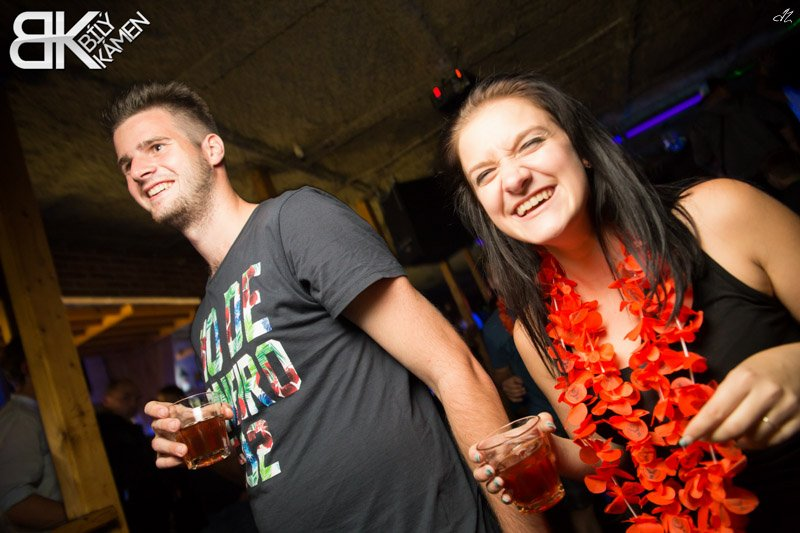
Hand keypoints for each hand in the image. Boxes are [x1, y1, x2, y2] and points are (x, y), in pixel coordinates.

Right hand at [145, 400, 233, 467]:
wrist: (196, 440)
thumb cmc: (196, 422)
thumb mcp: (204, 414)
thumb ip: (216, 410)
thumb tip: (229, 412)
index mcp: (168, 413)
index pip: (151, 407)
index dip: (155, 409)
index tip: (166, 411)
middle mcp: (160, 428)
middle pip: (155, 425)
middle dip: (165, 425)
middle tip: (177, 426)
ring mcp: (161, 443)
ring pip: (157, 444)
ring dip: (170, 446)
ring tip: (184, 450)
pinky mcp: (163, 457)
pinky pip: (160, 461)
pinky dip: (169, 462)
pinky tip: (181, 461)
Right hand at [468, 412, 557, 503]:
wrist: (554, 453)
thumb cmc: (540, 436)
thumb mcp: (541, 427)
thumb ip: (545, 421)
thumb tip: (551, 426)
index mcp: (496, 447)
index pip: (476, 451)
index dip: (474, 454)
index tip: (480, 457)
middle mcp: (496, 463)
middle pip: (479, 472)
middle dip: (482, 473)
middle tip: (491, 470)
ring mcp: (504, 477)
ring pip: (489, 485)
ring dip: (492, 486)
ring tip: (502, 482)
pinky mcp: (514, 488)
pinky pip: (505, 495)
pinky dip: (505, 497)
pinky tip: (510, 498)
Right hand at [501, 376, 526, 402]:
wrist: (507, 383)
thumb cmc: (512, 380)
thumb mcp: (515, 377)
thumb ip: (518, 379)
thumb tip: (521, 383)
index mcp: (506, 383)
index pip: (512, 386)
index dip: (518, 387)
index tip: (522, 386)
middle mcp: (505, 389)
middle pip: (513, 391)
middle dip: (520, 391)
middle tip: (524, 390)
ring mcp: (506, 394)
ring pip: (513, 395)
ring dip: (520, 394)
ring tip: (524, 392)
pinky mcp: (509, 397)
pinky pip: (513, 400)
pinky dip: (518, 400)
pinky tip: (522, 399)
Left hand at [681, 347, 799, 448]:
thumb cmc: (764, 367)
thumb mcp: (740, 374)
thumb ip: (725, 397)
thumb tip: (705, 424)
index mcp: (744, 378)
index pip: (716, 411)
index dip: (699, 428)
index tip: (686, 439)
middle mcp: (765, 393)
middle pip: (733, 428)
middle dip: (716, 437)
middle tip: (707, 438)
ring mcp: (785, 407)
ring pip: (753, 438)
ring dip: (737, 441)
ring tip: (731, 434)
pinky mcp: (799, 419)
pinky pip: (772, 441)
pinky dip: (757, 443)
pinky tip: (750, 437)